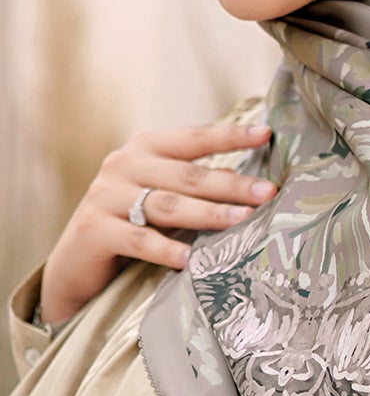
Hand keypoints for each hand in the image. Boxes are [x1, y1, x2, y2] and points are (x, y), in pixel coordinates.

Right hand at [39, 119, 277, 326]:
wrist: (77, 261)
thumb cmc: (132, 224)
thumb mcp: (160, 194)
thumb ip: (194, 184)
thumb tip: (253, 186)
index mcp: (146, 149)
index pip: (194, 139)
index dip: (230, 136)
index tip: (267, 134)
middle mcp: (125, 165)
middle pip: (188, 176)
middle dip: (231, 185)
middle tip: (268, 192)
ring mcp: (107, 196)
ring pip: (168, 205)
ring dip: (209, 213)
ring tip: (243, 220)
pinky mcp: (95, 229)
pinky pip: (138, 240)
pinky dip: (166, 250)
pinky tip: (190, 260)